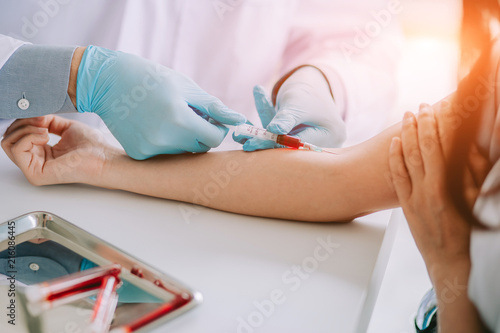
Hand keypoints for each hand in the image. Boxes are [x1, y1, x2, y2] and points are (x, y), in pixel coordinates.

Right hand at [1, 116, 115, 185]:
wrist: (103, 157)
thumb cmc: (92, 146)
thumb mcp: (65, 127)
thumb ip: (46, 121)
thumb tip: (33, 115)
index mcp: (41, 152)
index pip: (17, 135)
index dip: (25, 120)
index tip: (42, 115)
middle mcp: (35, 162)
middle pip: (8, 138)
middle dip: (23, 123)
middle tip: (42, 121)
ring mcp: (33, 169)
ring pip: (9, 142)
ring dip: (26, 129)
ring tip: (46, 130)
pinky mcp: (35, 174)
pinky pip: (17, 149)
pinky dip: (29, 136)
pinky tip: (46, 136)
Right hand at [76, 46, 245, 159]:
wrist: (107, 82)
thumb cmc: (152, 79)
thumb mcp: (186, 87)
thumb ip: (214, 107)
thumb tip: (240, 120)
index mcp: (179, 118)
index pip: (214, 138)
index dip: (217, 128)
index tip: (210, 118)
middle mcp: (164, 138)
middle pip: (200, 147)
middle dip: (201, 133)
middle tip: (188, 114)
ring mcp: (150, 149)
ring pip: (183, 152)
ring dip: (183, 138)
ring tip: (168, 117)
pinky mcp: (139, 154)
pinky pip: (165, 154)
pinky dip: (165, 142)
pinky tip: (153, 124)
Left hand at [237, 66, 345, 150]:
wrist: (312, 83)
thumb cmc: (307, 91)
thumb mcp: (296, 103)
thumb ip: (286, 118)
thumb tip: (274, 131)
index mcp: (331, 135)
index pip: (299, 145)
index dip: (274, 144)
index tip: (251, 144)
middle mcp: (324, 144)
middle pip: (290, 148)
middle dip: (265, 144)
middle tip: (243, 144)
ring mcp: (311, 146)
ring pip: (282, 145)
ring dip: (261, 139)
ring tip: (239, 136)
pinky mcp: (297, 145)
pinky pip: (278, 140)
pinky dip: (264, 134)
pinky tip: (244, 133)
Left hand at [388, 104, 484, 278]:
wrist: (451, 262)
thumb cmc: (469, 233)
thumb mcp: (476, 202)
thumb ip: (473, 174)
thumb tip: (471, 147)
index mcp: (448, 187)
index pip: (441, 148)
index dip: (438, 126)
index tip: (438, 108)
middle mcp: (428, 189)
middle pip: (421, 149)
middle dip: (421, 125)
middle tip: (420, 106)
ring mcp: (414, 197)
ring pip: (407, 159)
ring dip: (406, 135)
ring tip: (407, 117)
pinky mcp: (406, 205)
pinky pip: (397, 177)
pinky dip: (395, 159)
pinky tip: (395, 144)